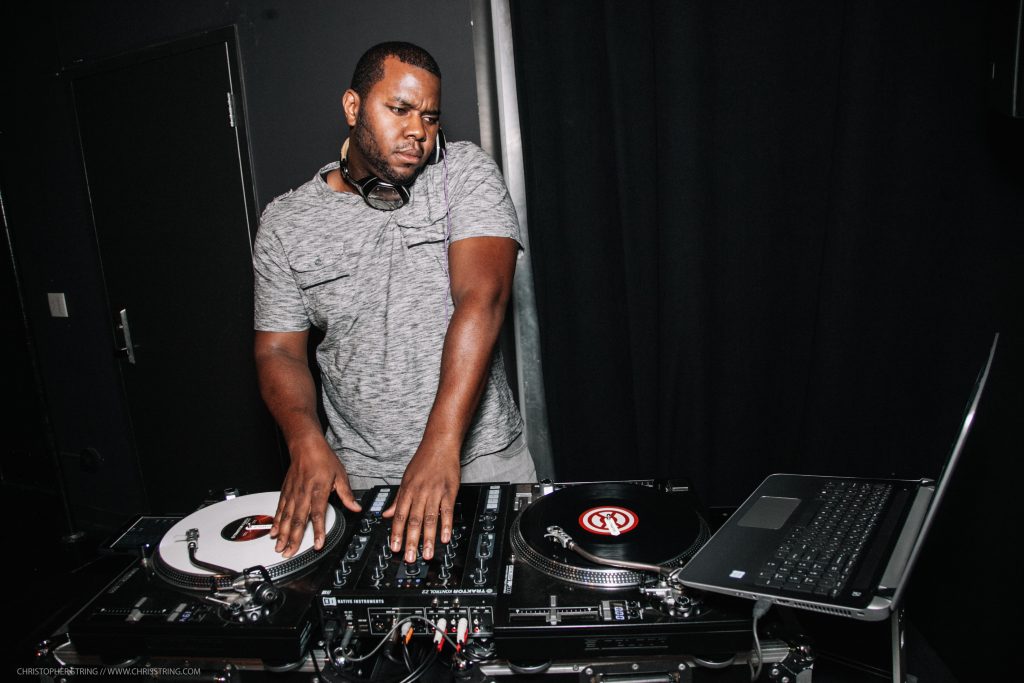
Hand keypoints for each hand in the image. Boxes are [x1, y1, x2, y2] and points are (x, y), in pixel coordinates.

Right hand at [272, 439, 361, 556]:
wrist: (305, 446)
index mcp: (318, 491)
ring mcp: (293, 493)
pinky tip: (274, 532)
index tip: (317, 544)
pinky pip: (280, 509)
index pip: (318, 514)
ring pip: (287, 517)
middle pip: (298, 520)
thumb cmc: (323, 459)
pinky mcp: (285, 491)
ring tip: (279, 547)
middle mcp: (304, 494)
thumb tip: (356, 507)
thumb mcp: (340, 475)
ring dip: (283, 534)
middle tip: (289, 553)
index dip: (318, 531)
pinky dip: (277, 522)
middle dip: (294, 539)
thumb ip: (346, 494)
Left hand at [382, 441, 460, 562]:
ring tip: (428, 554)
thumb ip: (398, 499)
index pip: (400, 516)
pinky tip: (445, 537)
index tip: (395, 548)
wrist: (440, 444)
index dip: (397, 533)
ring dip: (429, 539)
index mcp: (408, 490)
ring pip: (430, 519)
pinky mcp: (449, 492)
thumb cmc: (423, 460)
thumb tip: (387, 514)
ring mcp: (435, 493)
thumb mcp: (406, 478)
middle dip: (411, 541)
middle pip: (414, 520)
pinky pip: (447, 511)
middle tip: (410, 557)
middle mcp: (420, 493)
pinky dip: (446, 525)